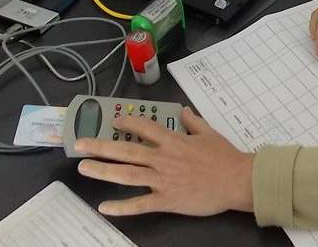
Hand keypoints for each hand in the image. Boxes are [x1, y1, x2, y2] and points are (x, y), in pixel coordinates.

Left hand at [75, 107, 252, 215]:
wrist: (237, 180)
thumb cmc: (225, 157)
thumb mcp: (210, 133)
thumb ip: (194, 121)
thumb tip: (183, 110)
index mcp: (173, 141)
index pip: (144, 128)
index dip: (127, 123)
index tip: (115, 121)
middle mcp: (163, 159)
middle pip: (127, 150)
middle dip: (101, 146)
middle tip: (80, 144)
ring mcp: (162, 180)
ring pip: (127, 174)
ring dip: (103, 170)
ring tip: (84, 168)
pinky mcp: (166, 200)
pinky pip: (140, 204)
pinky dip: (121, 207)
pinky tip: (104, 207)